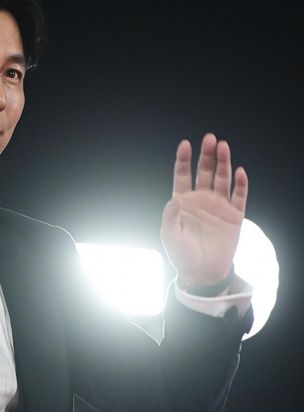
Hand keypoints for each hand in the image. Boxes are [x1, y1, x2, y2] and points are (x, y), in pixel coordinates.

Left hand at [161, 133, 247, 286]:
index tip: (185, 144)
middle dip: (207, 155)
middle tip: (209, 139)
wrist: (202, 272)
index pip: (184, 176)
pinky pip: (239, 196)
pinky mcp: (234, 215)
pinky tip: (239, 172)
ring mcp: (219, 205)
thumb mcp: (170, 235)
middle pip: (206, 171)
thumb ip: (170, 216)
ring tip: (223, 147)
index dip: (184, 160)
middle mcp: (203, 199)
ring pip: (223, 178)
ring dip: (223, 163)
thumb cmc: (182, 253)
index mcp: (184, 201)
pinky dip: (240, 184)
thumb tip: (175, 198)